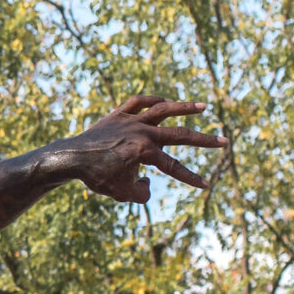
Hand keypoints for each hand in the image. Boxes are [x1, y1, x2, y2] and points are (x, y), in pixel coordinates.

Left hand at [54, 95, 226, 202]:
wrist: (69, 158)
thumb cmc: (95, 177)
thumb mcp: (120, 193)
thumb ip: (141, 194)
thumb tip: (149, 184)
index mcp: (145, 152)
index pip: (174, 168)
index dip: (190, 178)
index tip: (205, 185)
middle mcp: (143, 132)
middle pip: (180, 135)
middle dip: (203, 140)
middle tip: (223, 142)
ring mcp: (132, 120)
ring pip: (165, 109)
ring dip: (185, 108)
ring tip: (203, 107)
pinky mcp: (119, 113)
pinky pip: (140, 102)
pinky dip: (153, 100)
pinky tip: (164, 102)